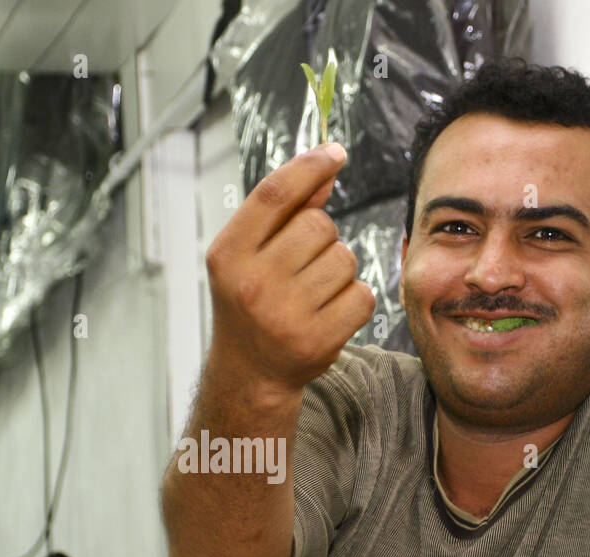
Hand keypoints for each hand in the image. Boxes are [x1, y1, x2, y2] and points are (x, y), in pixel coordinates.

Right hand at [205, 144, 375, 395]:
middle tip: (302, 266)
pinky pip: (361, 294)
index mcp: (228, 255)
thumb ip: (285, 212)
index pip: (274, 194)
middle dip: (322, 237)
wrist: (250, 371)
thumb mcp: (251, 254)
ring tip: (312, 293)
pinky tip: (328, 313)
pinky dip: (353, 300)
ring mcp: (284, 314)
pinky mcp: (317, 339)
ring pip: (345, 259)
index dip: (308, 167)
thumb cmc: (251, 303)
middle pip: (318, 225)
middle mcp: (252, 283)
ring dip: (339, 270)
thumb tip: (326, 168)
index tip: (335, 152)